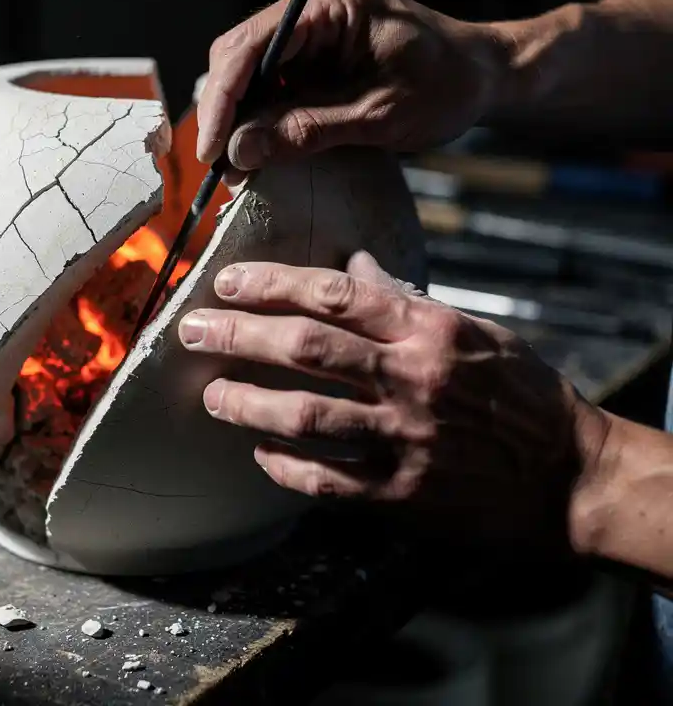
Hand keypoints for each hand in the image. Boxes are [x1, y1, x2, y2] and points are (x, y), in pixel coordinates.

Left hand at [178, 251, 613, 550]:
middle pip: (305, 348)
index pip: (334, 294)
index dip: (272, 285)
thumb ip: (406, 301)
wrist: (567, 475)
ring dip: (247, 403)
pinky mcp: (402, 493)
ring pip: (305, 416)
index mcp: (428, 329)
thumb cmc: (518, 393)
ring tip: (212, 395)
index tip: (228, 283)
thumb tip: (353, 266)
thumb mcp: (471, 331)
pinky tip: (260, 454)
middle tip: (191, 331)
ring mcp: (405, 438)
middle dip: (238, 335)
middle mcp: (411, 379)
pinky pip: (327, 480)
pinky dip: (286, 466)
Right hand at [197, 0, 509, 183]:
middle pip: (238, 56)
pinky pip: (272, 83)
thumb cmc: (446, 86)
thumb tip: (241, 151)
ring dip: (240, 120)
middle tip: (222, 167)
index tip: (212, 150)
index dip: (223, 101)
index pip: (251, 46)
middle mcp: (314, 7)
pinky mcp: (316, 54)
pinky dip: (261, 118)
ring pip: (249, 72)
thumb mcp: (377, 117)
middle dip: (226, 113)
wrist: (484, 77)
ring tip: (239, 168)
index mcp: (331, 4)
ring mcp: (313, 29)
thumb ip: (307, 131)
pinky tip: (260, 150)